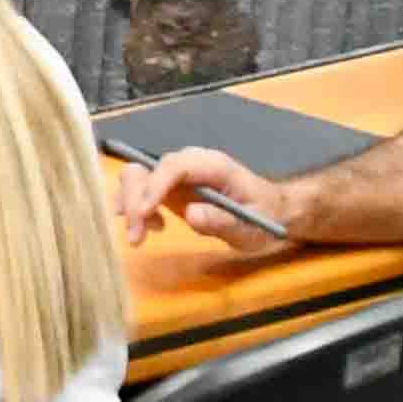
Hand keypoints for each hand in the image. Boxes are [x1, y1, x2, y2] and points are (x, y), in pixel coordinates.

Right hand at [114, 143, 292, 252]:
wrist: (272, 211)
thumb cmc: (264, 216)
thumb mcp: (250, 225)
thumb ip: (222, 220)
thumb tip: (191, 213)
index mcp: (214, 166)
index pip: (175, 166)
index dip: (154, 186)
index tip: (142, 214)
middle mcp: (191, 164)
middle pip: (149, 169)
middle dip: (135, 201)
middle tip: (136, 237)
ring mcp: (179, 175)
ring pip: (139, 176)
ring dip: (130, 205)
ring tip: (139, 236)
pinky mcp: (172, 187)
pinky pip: (142, 189)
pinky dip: (136, 208)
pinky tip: (152, 227)